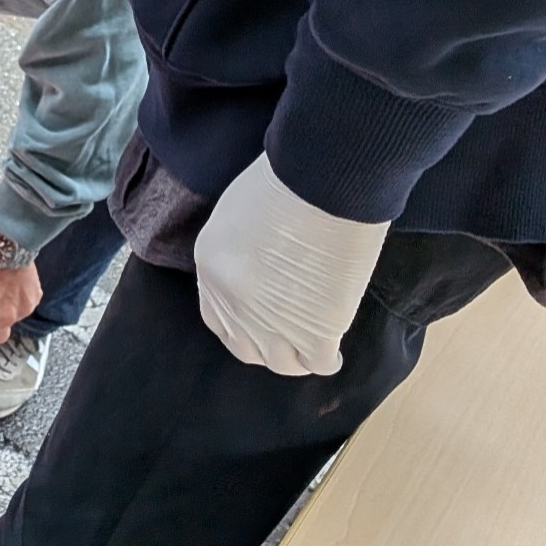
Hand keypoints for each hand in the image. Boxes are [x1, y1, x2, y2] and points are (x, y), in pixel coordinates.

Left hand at [194, 152, 390, 375]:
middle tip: (288, 337)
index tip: (258, 323)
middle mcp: (234, 303)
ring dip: (296, 358)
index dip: (239, 326)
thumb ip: (240, 249)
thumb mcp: (238, 213)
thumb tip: (261, 267)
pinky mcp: (314, 330)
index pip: (217, 319)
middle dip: (267, 346)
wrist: (321, 183)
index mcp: (210, 268)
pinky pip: (319, 363)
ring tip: (312, 346)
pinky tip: (335, 349)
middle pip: (246, 348)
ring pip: (281, 363)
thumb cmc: (284, 181)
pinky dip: (328, 359)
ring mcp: (273, 322)